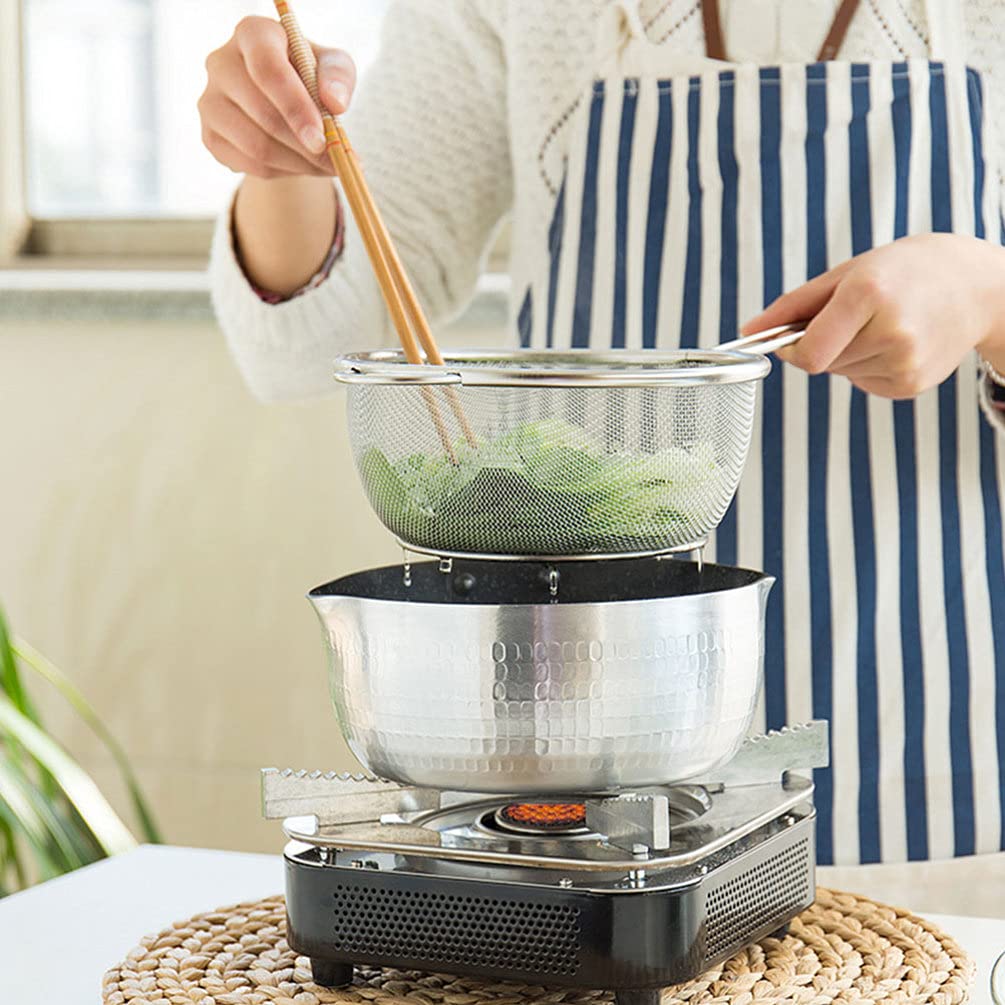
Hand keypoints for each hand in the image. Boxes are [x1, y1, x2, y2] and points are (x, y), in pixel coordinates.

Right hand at [198, 16, 356, 178]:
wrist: (284, 105)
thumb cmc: (311, 78)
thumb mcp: (334, 68)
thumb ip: (338, 77)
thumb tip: (335, 103)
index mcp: (253, 34)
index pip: (267, 69)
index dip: (296, 107)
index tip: (321, 140)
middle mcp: (221, 62)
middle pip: (264, 115)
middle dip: (305, 146)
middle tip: (337, 162)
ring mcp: (209, 101)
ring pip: (256, 146)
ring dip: (299, 164)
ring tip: (325, 165)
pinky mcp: (210, 135)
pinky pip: (250, 165)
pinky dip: (284, 172)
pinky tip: (301, 164)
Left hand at [742, 234, 1004, 398]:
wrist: (978, 287)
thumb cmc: (906, 271)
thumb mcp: (848, 272)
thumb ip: (793, 306)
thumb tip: (747, 332)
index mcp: (868, 294)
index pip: (806, 352)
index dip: (789, 349)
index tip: (788, 338)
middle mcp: (890, 332)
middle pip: (821, 363)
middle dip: (822, 344)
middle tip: (854, 315)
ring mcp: (904, 363)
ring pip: (841, 373)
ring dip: (846, 354)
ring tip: (881, 324)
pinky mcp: (911, 385)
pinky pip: (863, 383)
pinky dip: (867, 366)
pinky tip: (894, 342)